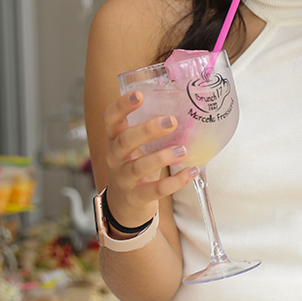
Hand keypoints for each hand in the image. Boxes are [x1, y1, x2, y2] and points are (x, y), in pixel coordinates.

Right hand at [102, 90, 197, 228]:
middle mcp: (115, 157)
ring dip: (162, 157)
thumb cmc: (135, 165)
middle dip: (147, 130)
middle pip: (124, 141)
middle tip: (171, 121)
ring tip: (182, 150)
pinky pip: (155, 190)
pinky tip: (191, 171)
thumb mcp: (136, 146)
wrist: (124, 205)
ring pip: (139, 167)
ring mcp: (123, 178)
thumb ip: (152, 129)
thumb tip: (185, 102)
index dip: (121, 106)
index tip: (139, 94)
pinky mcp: (136, 197)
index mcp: (115, 139)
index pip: (110, 119)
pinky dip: (175, 182)